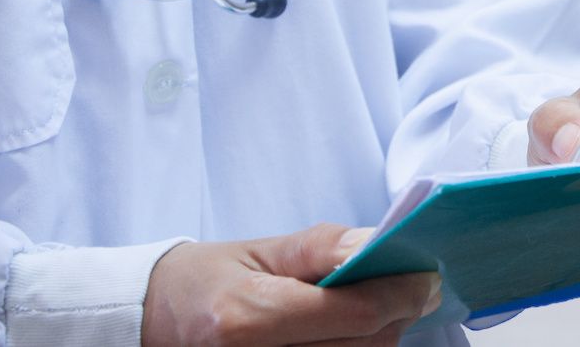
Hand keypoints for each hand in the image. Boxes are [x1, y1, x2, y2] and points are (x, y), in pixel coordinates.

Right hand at [142, 223, 440, 345]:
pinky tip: (355, 331)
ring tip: (380, 306)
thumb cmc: (206, 280)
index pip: (353, 314)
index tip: (429, 276)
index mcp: (245, 318)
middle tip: (412, 285)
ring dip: (380, 336)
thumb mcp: (261, 249)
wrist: (150, 323)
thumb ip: (324, 247)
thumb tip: (380, 243)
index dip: (401, 293)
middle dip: (397, 313)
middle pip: (364, 346)